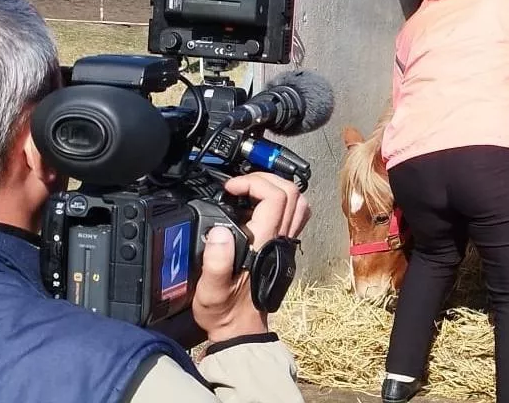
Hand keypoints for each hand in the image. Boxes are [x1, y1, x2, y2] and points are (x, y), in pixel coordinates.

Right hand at [193, 173, 310, 342]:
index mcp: (262, 245)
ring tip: (252, 188)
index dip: (253, 183)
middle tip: (241, 182)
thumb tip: (219, 232)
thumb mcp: (210, 290)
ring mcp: (284, 243)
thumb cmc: (223, 310)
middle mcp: (279, 241)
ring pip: (298, 203)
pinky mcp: (283, 248)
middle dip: (266, 178)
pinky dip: (282, 202)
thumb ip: (215, 262)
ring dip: (277, 187)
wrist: (239, 329)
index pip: (274, 198)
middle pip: (291, 193)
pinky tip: (260, 206)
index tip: (230, 188)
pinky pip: (294, 216)